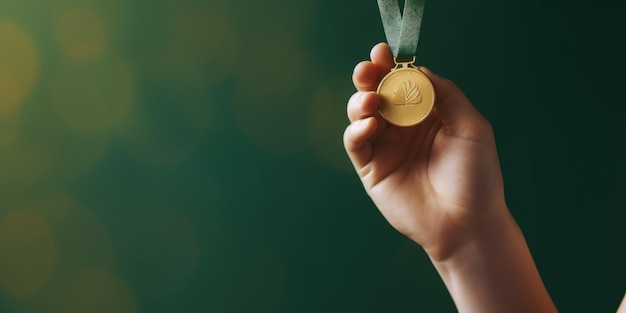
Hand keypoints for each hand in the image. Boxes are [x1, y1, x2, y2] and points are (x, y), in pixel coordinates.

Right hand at [344, 43, 506, 260]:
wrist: (467, 224)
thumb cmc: (476, 176)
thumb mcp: (472, 127)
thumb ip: (446, 95)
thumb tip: (418, 71)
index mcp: (427, 114)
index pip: (403, 82)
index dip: (391, 66)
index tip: (383, 52)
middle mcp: (403, 127)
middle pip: (377, 93)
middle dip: (368, 77)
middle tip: (368, 69)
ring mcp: (386, 147)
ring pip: (361, 114)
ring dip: (360, 101)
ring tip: (371, 100)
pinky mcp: (371, 169)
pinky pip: (356, 143)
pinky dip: (356, 130)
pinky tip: (368, 125)